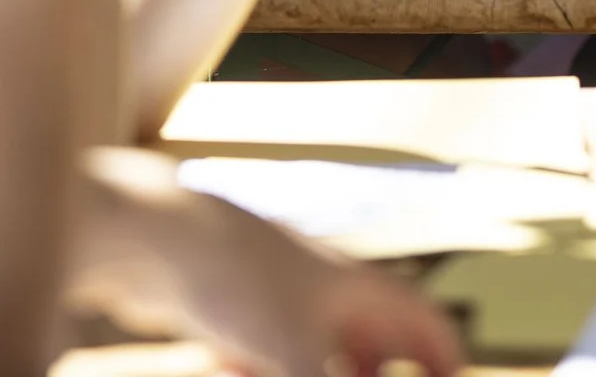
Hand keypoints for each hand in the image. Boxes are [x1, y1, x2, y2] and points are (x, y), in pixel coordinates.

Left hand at [72, 157, 463, 376]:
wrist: (151, 233)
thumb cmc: (234, 279)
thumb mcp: (295, 356)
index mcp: (358, 286)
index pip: (426, 322)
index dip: (444, 361)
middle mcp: (326, 286)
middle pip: (373, 336)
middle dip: (375, 371)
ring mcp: (279, 292)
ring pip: (317, 345)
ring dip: (320, 370)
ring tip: (306, 376)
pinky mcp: (234, 305)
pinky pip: (267, 347)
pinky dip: (262, 366)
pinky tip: (234, 366)